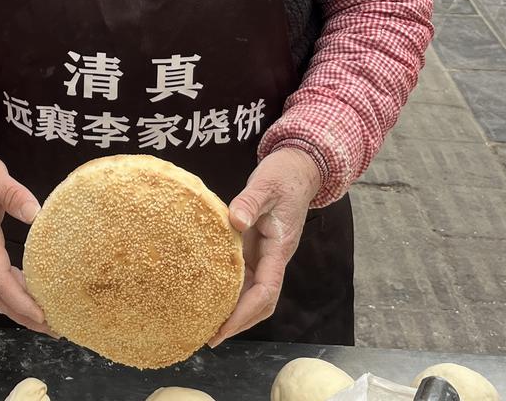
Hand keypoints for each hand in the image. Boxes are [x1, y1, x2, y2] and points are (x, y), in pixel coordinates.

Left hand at [209, 148, 322, 345]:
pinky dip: (231, 289)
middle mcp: (274, 257)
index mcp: (279, 248)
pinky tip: (212, 293)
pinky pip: (246, 275)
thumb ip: (250, 201)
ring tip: (208, 323)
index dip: (244, 313)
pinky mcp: (258, 247)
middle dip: (239, 322)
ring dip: (235, 310)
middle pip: (261, 302)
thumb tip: (235, 220)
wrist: (298, 168)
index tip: (223, 328)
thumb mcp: (266, 184)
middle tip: (209, 336)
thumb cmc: (284, 176)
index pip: (265, 291)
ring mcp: (267, 254)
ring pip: (254, 292)